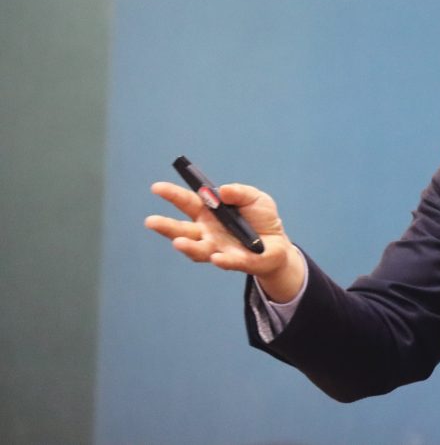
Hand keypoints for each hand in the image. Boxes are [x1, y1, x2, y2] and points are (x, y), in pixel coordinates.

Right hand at [145, 181, 303, 301]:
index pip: (187, 202)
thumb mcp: (254, 198)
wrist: (278, 244)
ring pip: (199, 250)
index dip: (172, 195)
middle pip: (183, 230)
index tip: (156, 187)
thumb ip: (239, 192)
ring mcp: (218, 249)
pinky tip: (216, 256)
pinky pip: (228, 261)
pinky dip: (223, 260)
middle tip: (150, 221)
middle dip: (166, 226)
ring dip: (188, 247)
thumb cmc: (261, 218)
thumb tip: (221, 191)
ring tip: (178, 242)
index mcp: (208, 213)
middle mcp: (207, 233)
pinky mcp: (236, 262)